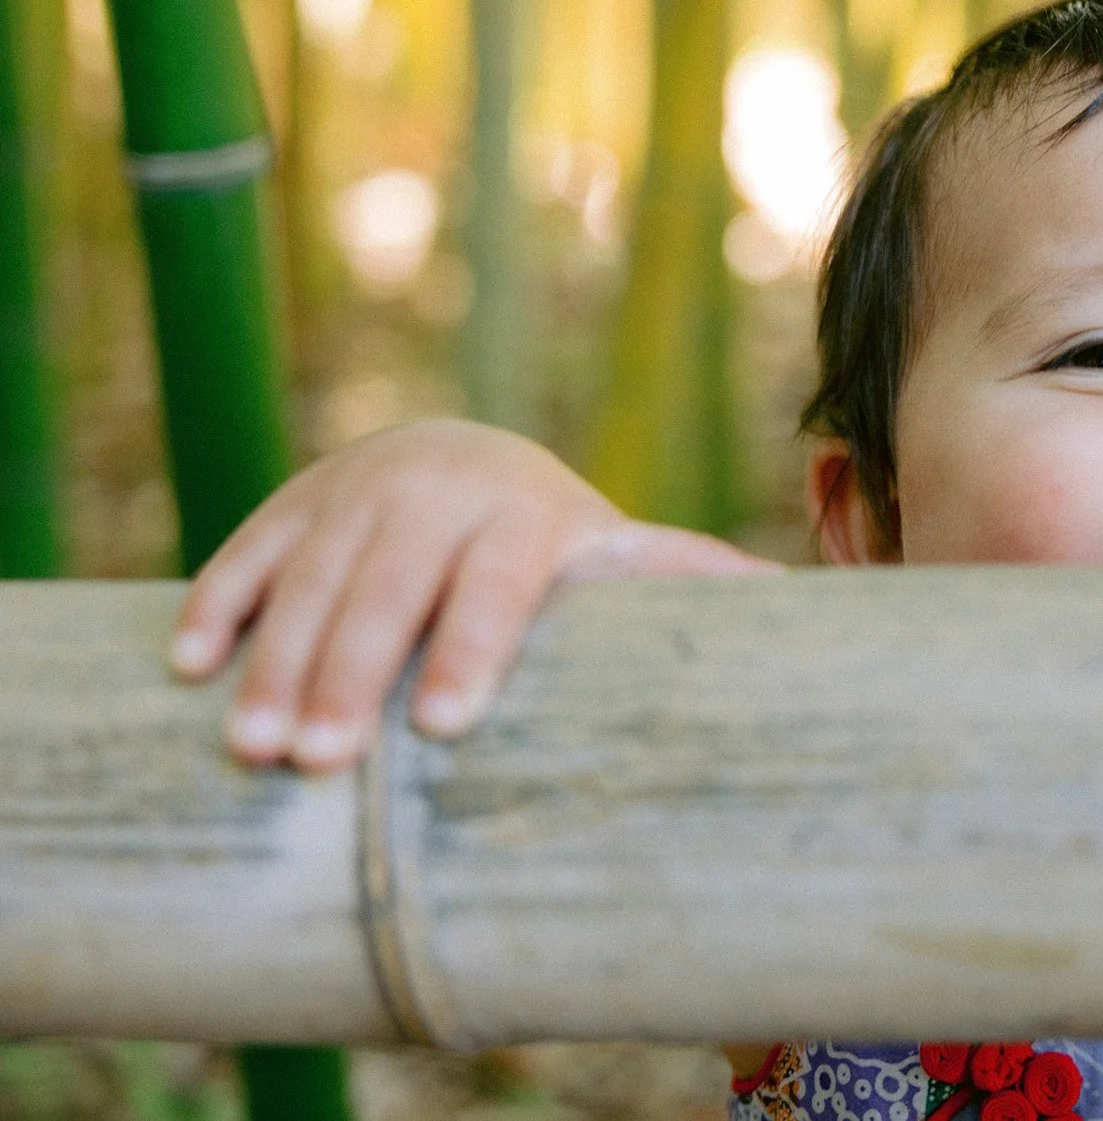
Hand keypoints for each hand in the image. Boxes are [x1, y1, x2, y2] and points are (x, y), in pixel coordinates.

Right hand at [169, 418, 776, 772]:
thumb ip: (687, 584)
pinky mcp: (293, 506)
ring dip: (274, 660)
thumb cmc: (557, 546)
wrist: (466, 456)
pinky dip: (217, 605)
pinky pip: (247, 552)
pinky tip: (188, 668)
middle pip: (390, 589)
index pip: (499, 583)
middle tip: (316, 763)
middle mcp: (439, 494)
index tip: (443, 724)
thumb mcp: (618, 556)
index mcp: (528, 517)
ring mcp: (357, 495)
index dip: (471, 648)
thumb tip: (798, 612)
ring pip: (311, 579)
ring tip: (252, 748)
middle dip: (351, 674)